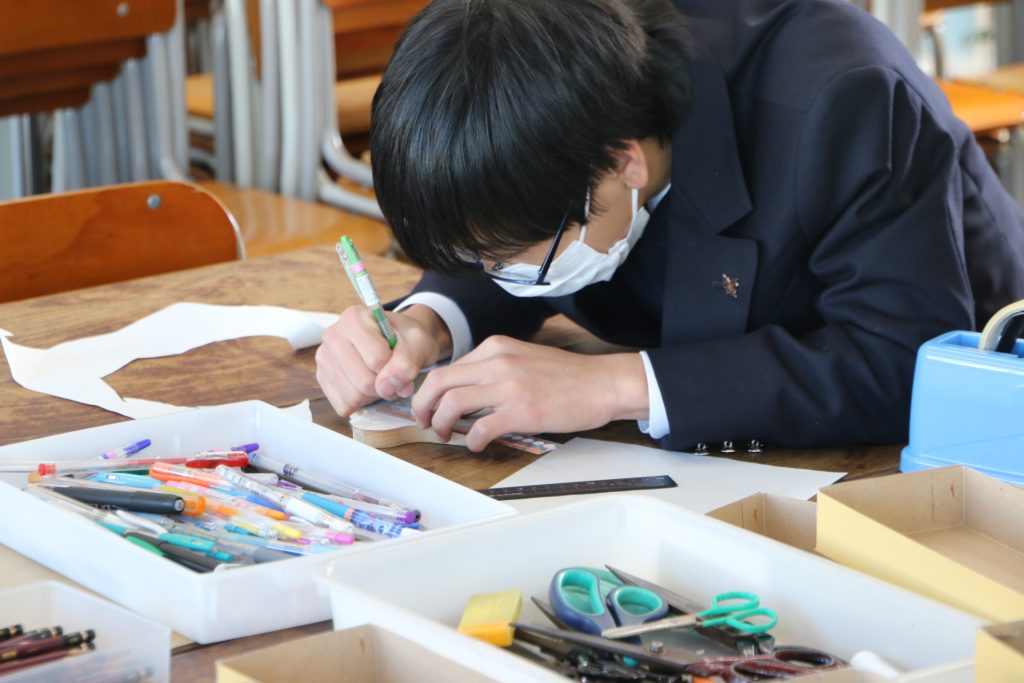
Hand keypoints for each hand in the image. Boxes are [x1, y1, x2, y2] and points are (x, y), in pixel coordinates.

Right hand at [316, 305, 450, 416]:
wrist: (397, 341)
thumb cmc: (406, 339)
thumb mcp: (418, 343)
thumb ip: (406, 363)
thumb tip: (386, 387)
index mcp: (353, 318)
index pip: (376, 359)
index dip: (396, 367)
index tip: (400, 359)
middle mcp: (332, 336)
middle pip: (363, 381)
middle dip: (386, 385)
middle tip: (395, 376)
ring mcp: (323, 358)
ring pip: (353, 396)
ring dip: (375, 396)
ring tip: (383, 380)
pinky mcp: (322, 379)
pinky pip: (343, 406)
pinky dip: (361, 403)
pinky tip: (368, 387)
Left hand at [411, 336, 649, 450]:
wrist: (602, 384)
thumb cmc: (567, 376)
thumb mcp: (522, 357)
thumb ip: (493, 368)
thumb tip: (464, 390)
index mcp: (495, 347)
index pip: (447, 369)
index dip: (429, 392)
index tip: (428, 407)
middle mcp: (497, 361)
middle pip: (438, 383)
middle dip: (422, 406)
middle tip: (424, 423)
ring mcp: (509, 386)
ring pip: (452, 404)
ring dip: (441, 424)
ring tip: (446, 435)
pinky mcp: (522, 410)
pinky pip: (480, 428)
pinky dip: (471, 440)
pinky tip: (477, 445)